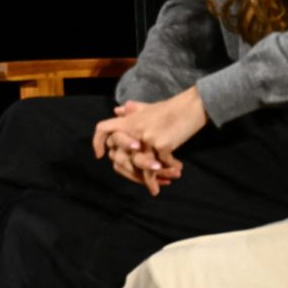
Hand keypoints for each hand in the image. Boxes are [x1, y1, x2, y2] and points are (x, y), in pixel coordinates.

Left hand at [92, 88, 207, 195]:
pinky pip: (162, 163)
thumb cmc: (168, 109)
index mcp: (128, 121)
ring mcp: (147, 138)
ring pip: (144, 165)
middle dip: (134, 173)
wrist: (190, 107)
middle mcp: (134, 130)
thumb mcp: (146, 108)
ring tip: (168, 180)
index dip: (97, 142)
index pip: (103, 129)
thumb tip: (117, 110)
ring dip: (155, 176)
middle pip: (122, 157)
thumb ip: (131, 111)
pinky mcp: (162, 144)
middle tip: (146, 180)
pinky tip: (178, 169)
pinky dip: (171, 167)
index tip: (100, 155)